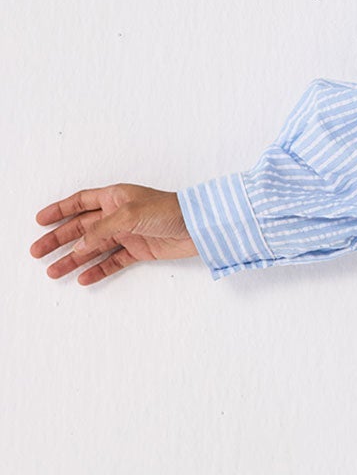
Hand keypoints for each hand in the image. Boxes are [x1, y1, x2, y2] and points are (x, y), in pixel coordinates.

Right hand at [31, 186, 199, 285]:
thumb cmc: (169, 210)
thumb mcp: (129, 215)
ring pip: (94, 247)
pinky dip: (98, 269)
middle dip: (58, 239)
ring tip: (54, 271)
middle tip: (38, 252)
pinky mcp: (141, 250)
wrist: (200, 227)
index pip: (80, 202)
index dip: (59, 210)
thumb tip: (79, 245)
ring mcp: (129, 233)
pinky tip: (83, 277)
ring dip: (74, 258)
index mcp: (114, 197)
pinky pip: (113, 260)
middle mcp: (118, 214)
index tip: (40, 221)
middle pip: (81, 227)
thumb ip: (101, 230)